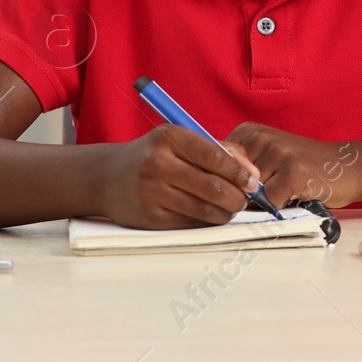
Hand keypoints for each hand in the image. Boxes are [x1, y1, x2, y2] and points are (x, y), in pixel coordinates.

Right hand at [98, 125, 260, 228]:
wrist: (107, 177)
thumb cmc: (155, 155)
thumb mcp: (182, 140)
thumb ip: (221, 150)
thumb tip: (253, 174)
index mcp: (170, 137)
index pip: (215, 156)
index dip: (239, 172)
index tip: (253, 182)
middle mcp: (157, 164)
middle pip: (211, 186)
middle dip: (236, 197)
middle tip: (244, 200)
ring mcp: (150, 192)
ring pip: (202, 209)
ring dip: (224, 212)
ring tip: (230, 208)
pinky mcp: (148, 217)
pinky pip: (188, 223)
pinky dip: (205, 222)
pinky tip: (209, 215)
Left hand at [225, 123, 361, 206]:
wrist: (346, 167)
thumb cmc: (302, 167)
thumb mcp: (266, 157)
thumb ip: (237, 167)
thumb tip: (208, 190)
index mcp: (249, 131)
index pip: (214, 164)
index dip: (221, 184)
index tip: (237, 188)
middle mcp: (261, 137)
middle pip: (230, 183)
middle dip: (242, 196)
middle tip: (268, 191)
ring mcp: (278, 152)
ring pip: (249, 194)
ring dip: (262, 203)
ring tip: (284, 191)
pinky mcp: (294, 172)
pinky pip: (269, 203)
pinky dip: (278, 208)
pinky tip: (294, 195)